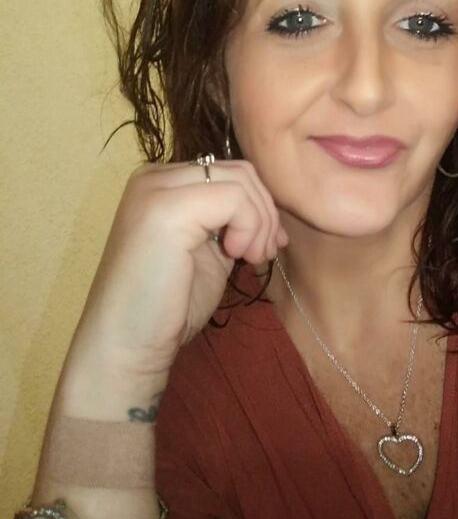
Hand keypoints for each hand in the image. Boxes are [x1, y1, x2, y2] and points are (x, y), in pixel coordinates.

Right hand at [74, 158, 288, 377]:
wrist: (125, 347)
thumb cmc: (166, 307)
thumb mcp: (207, 250)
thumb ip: (228, 221)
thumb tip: (270, 210)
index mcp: (160, 183)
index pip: (229, 172)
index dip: (259, 206)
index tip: (266, 245)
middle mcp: (153, 178)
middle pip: (239, 171)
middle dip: (265, 213)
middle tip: (260, 255)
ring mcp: (156, 190)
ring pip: (241, 181)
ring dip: (260, 223)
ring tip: (250, 259)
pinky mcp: (166, 210)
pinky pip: (234, 198)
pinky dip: (249, 227)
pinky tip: (235, 257)